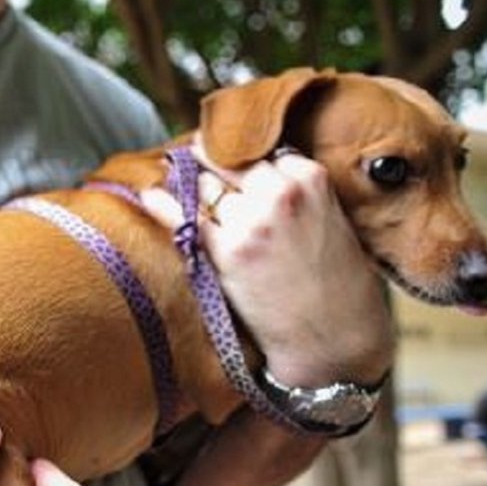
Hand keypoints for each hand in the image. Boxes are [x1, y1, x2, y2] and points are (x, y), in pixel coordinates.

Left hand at [142, 151, 392, 386]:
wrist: (335, 335)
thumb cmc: (335, 280)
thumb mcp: (329, 217)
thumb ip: (294, 189)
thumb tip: (250, 169)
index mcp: (310, 178)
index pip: (259, 150)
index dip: (237, 156)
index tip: (221, 155)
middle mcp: (280, 194)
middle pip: (227, 162)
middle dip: (209, 164)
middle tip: (190, 161)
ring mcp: (252, 222)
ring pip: (205, 186)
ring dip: (190, 185)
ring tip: (173, 179)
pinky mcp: (229, 253)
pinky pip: (185, 218)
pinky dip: (164, 205)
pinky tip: (151, 195)